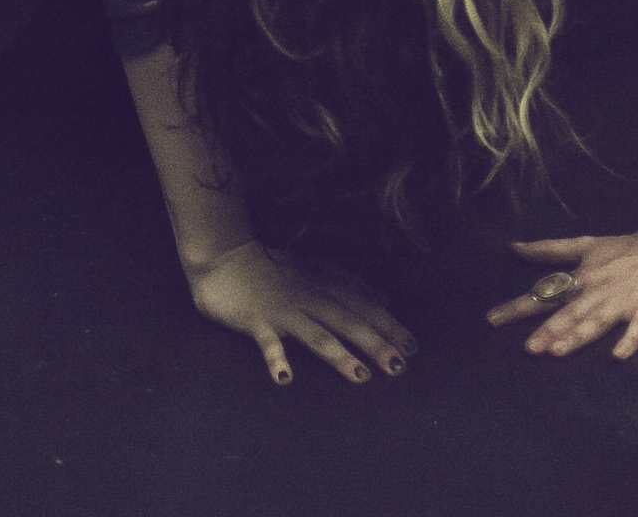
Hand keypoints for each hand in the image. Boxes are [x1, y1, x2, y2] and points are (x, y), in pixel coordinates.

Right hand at [184, 241, 414, 384]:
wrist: (224, 258)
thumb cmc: (272, 268)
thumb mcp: (315, 271)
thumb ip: (348, 284)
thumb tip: (382, 297)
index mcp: (323, 286)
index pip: (362, 306)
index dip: (388, 325)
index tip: (413, 346)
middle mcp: (308, 298)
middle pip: (347, 321)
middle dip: (374, 342)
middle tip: (398, 366)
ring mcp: (282, 310)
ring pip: (315, 333)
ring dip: (339, 355)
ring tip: (361, 376)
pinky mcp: (256, 321)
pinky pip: (268, 342)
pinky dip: (276, 359)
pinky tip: (286, 379)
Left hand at [488, 232, 637, 359]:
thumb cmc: (625, 249)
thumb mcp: (585, 245)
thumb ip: (549, 250)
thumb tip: (512, 247)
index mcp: (582, 277)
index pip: (545, 293)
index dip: (519, 306)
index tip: (491, 320)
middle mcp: (598, 291)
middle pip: (569, 312)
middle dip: (548, 329)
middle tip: (527, 349)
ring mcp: (623, 301)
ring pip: (597, 321)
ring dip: (578, 336)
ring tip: (558, 351)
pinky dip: (629, 340)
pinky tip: (617, 356)